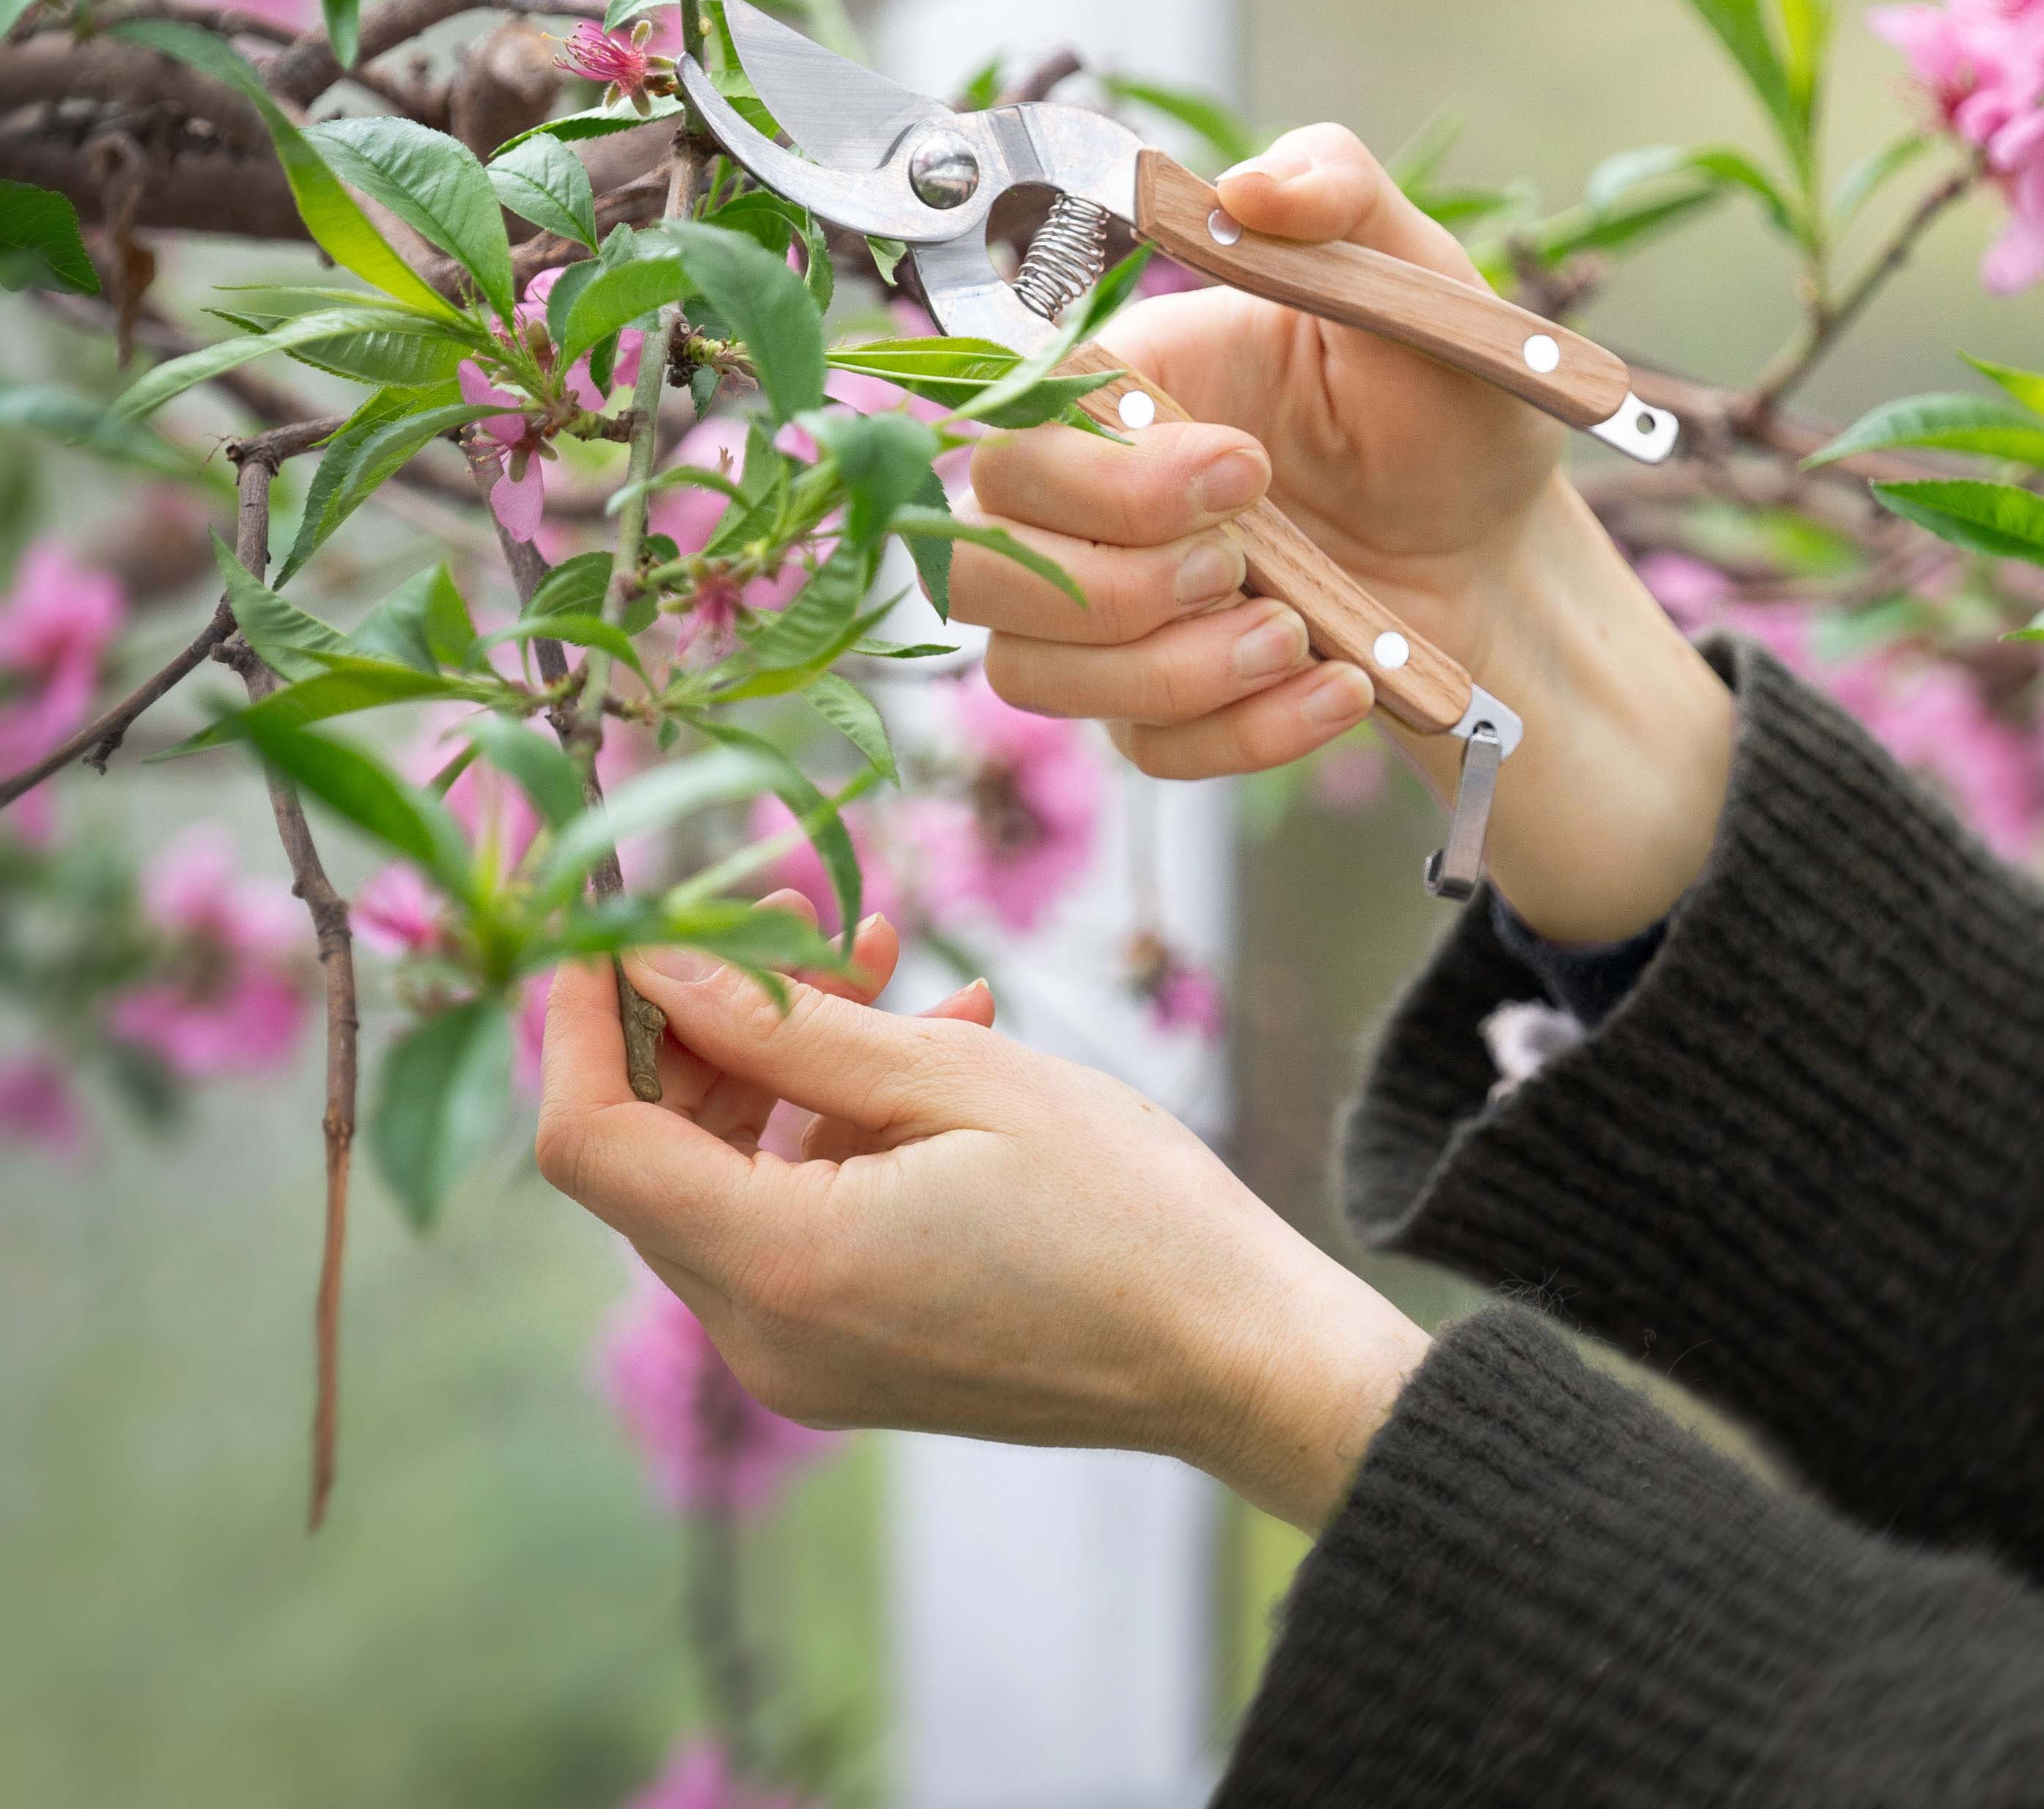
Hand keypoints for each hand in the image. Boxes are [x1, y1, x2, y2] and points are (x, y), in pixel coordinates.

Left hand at [538, 926, 1426, 1535]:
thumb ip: (787, 1024)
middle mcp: (762, 1338)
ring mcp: (802, 1359)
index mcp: (779, 1269)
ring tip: (883, 962)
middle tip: (793, 917)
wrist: (1230, 1353)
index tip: (612, 920)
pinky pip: (790, 1220)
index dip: (580, 1021)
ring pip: (726, 1178)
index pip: (592, 1141)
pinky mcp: (847, 1355)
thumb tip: (655, 962)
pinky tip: (929, 1040)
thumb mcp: (953, 1077)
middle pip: (653, 1157)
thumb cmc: (1120, 1208)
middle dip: (702, 1022)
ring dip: (780, 1062)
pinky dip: (827, 1127)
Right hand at [950, 126, 1733, 941]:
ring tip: (1292, 635)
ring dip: (1160, 669)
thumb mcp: (1424, 287)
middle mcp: (1089, 496)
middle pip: (980, 551)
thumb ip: (1346, 195)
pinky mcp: (1160, 703)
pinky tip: (1338, 688)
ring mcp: (1112, 608)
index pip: (1013, 422)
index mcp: (1124, 380)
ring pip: (1029, 668)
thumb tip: (1253, 184)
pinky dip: (1236, 733)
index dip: (1101, 465)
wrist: (1508, 556)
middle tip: (1248, 554)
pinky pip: (1135, 748)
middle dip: (1115, 575)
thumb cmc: (1451, 406)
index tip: (1246, 464)